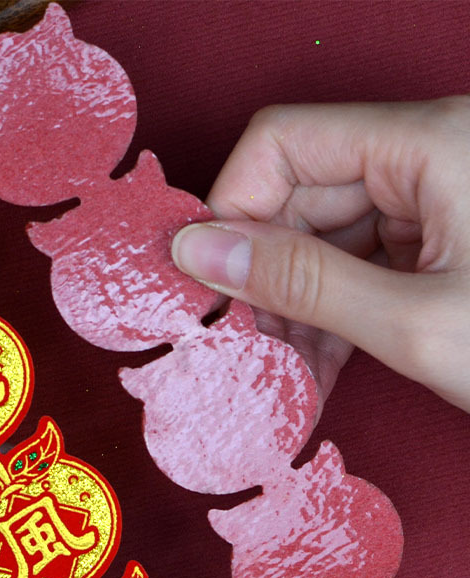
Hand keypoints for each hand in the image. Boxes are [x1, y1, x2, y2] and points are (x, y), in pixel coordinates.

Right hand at [171, 97, 469, 412]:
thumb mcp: (417, 323)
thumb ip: (300, 283)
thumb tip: (200, 253)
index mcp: (431, 144)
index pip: (284, 142)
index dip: (233, 208)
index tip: (207, 281)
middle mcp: (430, 156)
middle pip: (300, 196)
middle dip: (264, 276)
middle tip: (244, 345)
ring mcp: (437, 199)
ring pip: (324, 237)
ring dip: (295, 305)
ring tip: (285, 370)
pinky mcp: (441, 238)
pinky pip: (359, 263)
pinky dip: (332, 314)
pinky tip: (318, 365)